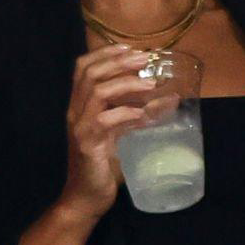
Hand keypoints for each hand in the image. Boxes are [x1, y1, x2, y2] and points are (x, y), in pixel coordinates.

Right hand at [59, 45, 175, 219]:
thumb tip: (170, 99)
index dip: (105, 53)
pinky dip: (126, 113)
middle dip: (119, 61)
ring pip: (96, 92)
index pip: (82, 68)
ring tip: (151, 82)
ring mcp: (79, 128)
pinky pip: (104, 121)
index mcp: (80, 106)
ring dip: (126, 83)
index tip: (131, 47)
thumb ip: (138, 115)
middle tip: (146, 58)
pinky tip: (143, 114)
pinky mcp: (87, 145)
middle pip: (88, 74)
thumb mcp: (122, 133)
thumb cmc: (105, 164)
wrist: (87, 198)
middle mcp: (75, 112)